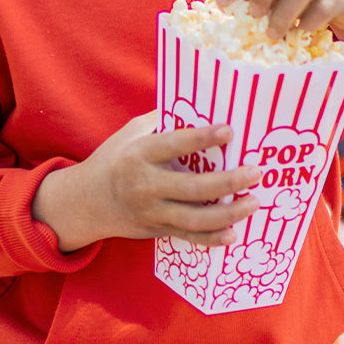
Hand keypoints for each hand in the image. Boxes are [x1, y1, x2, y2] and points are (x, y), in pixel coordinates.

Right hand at [32, 112, 261, 252]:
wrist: (87, 200)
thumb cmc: (116, 158)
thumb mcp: (132, 132)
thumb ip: (163, 121)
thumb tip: (202, 103)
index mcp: (139, 154)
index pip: (174, 144)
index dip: (202, 138)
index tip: (230, 131)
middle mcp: (145, 185)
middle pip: (192, 188)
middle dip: (228, 181)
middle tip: (255, 172)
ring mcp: (151, 212)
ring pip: (194, 219)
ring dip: (228, 214)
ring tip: (254, 202)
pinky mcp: (156, 229)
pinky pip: (187, 237)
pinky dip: (211, 239)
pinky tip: (233, 234)